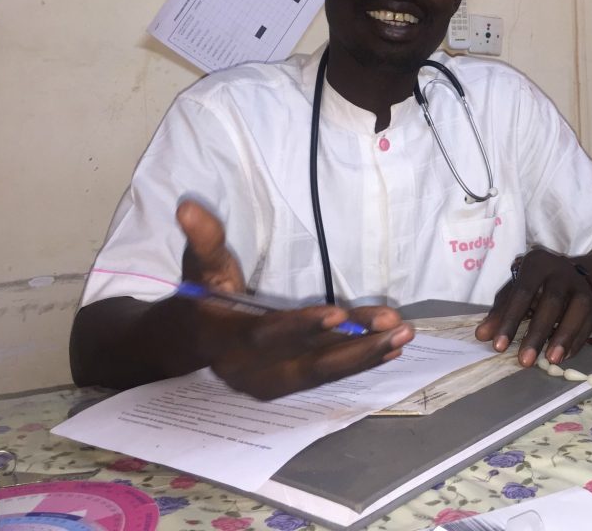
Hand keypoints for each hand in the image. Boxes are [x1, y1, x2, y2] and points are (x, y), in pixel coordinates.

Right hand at [175, 200, 414, 398]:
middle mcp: (247, 370)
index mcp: (224, 339)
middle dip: (353, 347)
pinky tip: (392, 349)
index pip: (266, 334)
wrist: (190, 340)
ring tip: (403, 335)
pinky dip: (359, 364)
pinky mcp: (287, 386)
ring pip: (322, 372)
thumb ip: (204, 239)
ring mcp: (268, 383)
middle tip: (394, 326)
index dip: (301, 326)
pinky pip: (327, 376)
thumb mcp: (200, 265)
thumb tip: (187, 206)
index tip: (340, 314)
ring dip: (365, 355)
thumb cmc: (202, 295)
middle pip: (306, 361)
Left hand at [474, 248, 591, 367]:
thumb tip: (482, 336)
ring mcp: (581, 286)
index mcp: (536, 264)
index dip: (510, 320)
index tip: (498, 346)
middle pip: (551, 302)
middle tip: (524, 361)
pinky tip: (564, 357)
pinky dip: (577, 342)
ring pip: (577, 310)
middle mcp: (561, 272)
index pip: (522, 293)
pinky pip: (589, 323)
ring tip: (550, 361)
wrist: (570, 272)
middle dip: (537, 333)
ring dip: (563, 338)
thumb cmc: (534, 284)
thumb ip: (499, 312)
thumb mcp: (513, 291)